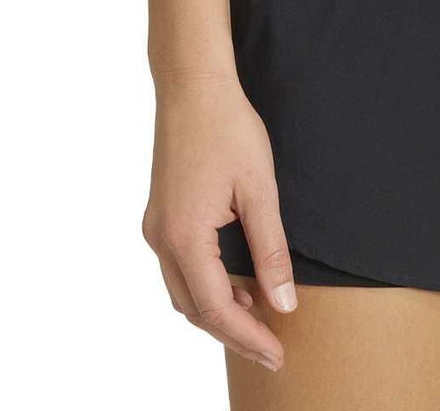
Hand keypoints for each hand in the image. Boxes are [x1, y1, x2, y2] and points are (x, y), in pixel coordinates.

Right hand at [141, 71, 297, 374]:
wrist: (192, 84)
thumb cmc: (228, 129)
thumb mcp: (260, 190)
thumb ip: (270, 251)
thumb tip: (283, 303)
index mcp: (185, 238)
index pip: (217, 309)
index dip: (248, 338)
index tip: (277, 354)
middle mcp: (161, 239)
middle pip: (194, 308)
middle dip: (232, 333)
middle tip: (271, 346)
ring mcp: (155, 227)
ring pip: (182, 291)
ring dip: (216, 311)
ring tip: (257, 317)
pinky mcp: (159, 214)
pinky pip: (177, 268)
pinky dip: (204, 286)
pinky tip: (233, 282)